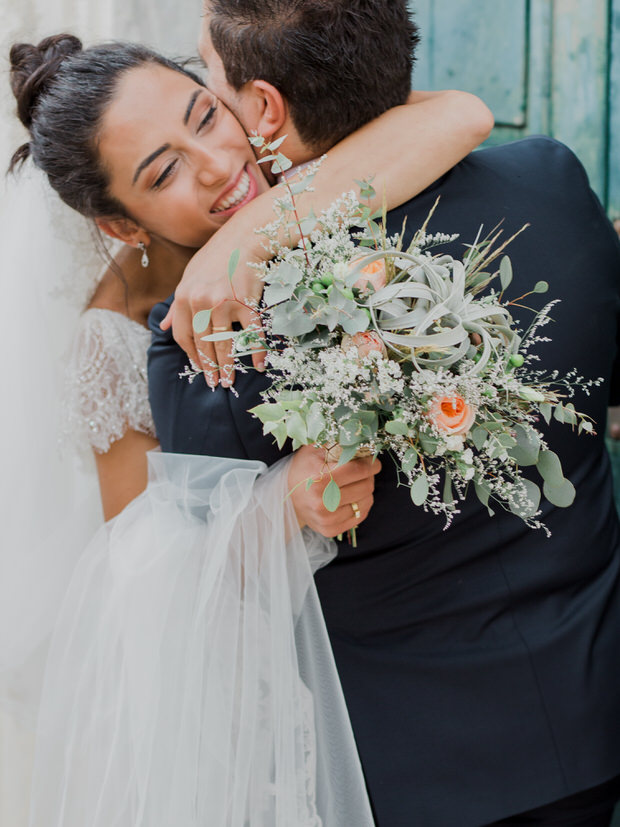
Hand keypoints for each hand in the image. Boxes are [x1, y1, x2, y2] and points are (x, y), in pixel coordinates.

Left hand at [160, 235, 266, 387]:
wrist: (244, 238)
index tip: (199, 368)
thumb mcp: (188, 277)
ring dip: (228, 366)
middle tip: (215, 384)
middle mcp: (201, 302)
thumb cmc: (216, 257)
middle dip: (209, 368)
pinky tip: (259, 364)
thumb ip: (176, 305)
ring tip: (230, 381)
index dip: (191, 355)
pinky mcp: (247, 302)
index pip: (182, 336)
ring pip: (224, 343)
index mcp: (184, 297)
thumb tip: (161, 326)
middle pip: (203, 344)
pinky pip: (252, 333)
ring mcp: (224, 303)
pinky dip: (257, 351)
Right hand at [288, 445, 380, 536]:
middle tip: (363, 472)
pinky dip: (361, 505)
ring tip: (356, 484)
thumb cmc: (303, 468)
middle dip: (368, 476)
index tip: (373, 462)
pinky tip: (353, 497)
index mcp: (318, 479)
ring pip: (366, 502)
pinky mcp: (330, 530)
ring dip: (366, 491)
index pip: (358, 470)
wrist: (287, 497)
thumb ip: (337, 444)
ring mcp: (326, 519)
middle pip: (365, 486)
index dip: (371, 464)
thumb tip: (362, 442)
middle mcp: (322, 502)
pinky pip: (360, 516)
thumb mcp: (314, 449)